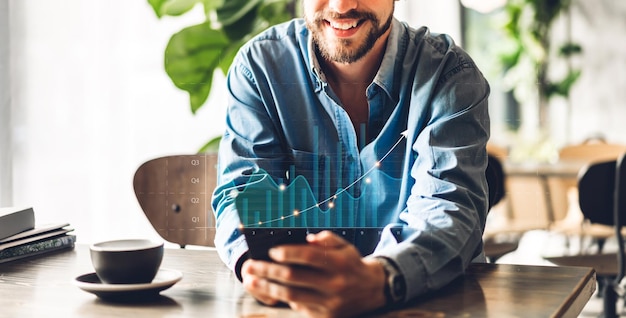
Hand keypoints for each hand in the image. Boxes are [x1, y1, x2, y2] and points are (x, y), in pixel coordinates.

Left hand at [241, 230, 386, 316]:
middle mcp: (334, 284)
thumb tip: (308, 238)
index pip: (310, 257)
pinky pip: (297, 307)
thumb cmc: (351, 264)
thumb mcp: (345, 246)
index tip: (272, 251)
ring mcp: (329, 303)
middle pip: (295, 277)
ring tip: (250, 280)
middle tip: (250, 265)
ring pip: (291, 295)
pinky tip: (267, 290)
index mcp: (339, 263)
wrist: (373, 291)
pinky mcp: (324, 316)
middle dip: (268, 270)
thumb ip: (327, 239)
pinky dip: (280, 299)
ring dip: (267, 287)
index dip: (289, 253)